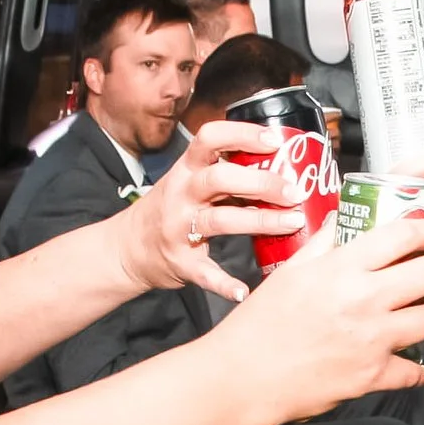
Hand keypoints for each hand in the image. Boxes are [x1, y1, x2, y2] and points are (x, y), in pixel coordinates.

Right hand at [116, 119, 306, 302]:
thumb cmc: (171, 209)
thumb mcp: (189, 182)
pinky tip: (243, 290)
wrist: (129, 248)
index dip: (242, 135)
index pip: (210, 139)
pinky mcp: (181, 261)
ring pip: (220, 220)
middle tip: (295, 191)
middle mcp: (181, 194)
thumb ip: (226, 175)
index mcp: (186, 169)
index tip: (274, 140)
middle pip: (220, 178)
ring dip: (260, 221)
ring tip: (292, 223)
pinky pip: (205, 273)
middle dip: (261, 181)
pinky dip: (224, 283)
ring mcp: (180, 228)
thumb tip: (281, 168)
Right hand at [214, 215, 423, 422]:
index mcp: (343, 267)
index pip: (405, 234)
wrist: (243, 377)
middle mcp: (365, 299)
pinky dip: (416, 370)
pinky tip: (410, 364)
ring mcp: (373, 339)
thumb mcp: (290, 271)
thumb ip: (324, 242)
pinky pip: (415, 371)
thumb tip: (344, 217)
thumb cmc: (259, 324)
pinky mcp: (373, 375)